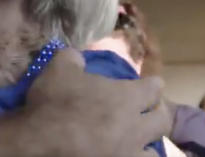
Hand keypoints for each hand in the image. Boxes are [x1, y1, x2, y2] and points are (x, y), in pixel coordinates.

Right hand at [9, 50, 169, 156]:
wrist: (42, 143)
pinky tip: (120, 155)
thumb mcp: (59, 68)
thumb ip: (73, 58)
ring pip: (154, 151)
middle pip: (163, 121)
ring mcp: (129, 153)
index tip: (148, 85)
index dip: (151, 85)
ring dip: (147, 145)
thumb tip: (78, 57)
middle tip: (147, 113)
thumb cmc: (55, 103)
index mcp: (127, 97)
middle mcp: (136, 126)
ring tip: (136, 143)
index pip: (154, 88)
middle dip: (157, 115)